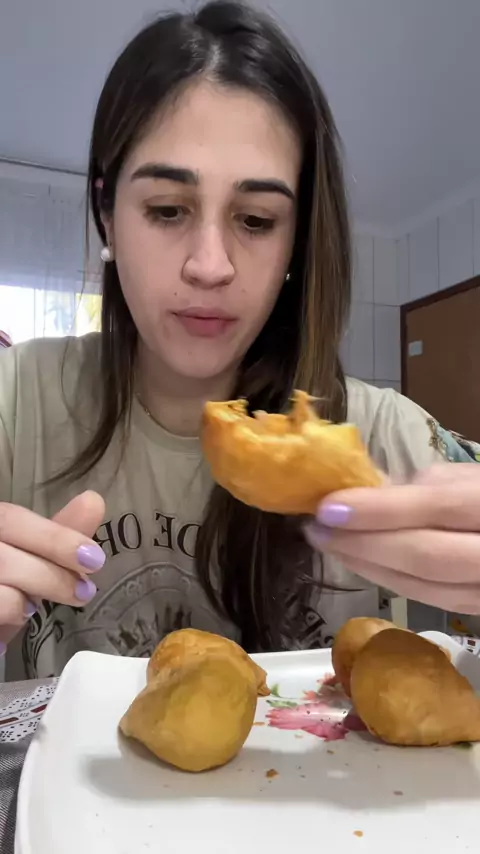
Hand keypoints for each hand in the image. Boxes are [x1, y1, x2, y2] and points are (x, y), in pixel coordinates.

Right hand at [0, 491, 105, 651]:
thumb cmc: (2, 585)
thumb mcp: (27, 560)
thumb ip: (55, 537)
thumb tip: (93, 500)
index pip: (11, 518)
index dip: (54, 537)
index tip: (94, 558)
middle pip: (4, 554)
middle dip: (50, 574)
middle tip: (83, 592)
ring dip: (26, 596)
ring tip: (37, 608)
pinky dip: (8, 613)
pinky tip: (15, 621)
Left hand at [304, 464, 479, 613]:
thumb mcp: (471, 478)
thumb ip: (425, 486)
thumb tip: (367, 495)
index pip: (436, 508)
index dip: (379, 510)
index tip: (327, 506)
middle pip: (426, 558)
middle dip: (364, 544)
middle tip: (316, 528)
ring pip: (424, 587)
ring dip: (367, 566)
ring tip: (328, 543)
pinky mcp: (478, 609)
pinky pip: (429, 600)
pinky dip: (389, 580)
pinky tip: (360, 562)